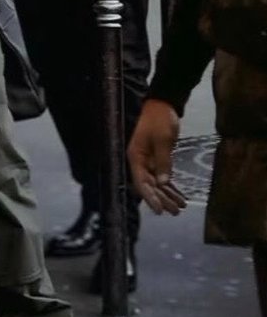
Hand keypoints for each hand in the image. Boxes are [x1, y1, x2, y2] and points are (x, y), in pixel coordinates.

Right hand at [127, 99, 186, 215]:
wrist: (163, 104)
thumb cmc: (159, 119)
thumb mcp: (162, 139)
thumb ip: (163, 161)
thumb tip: (164, 183)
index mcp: (135, 156)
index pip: (141, 182)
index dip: (150, 197)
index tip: (159, 210)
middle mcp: (139, 161)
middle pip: (149, 185)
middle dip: (162, 199)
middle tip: (175, 211)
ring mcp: (148, 161)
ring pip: (157, 183)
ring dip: (168, 195)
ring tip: (180, 208)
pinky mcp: (157, 159)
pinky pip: (163, 176)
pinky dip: (171, 186)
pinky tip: (180, 196)